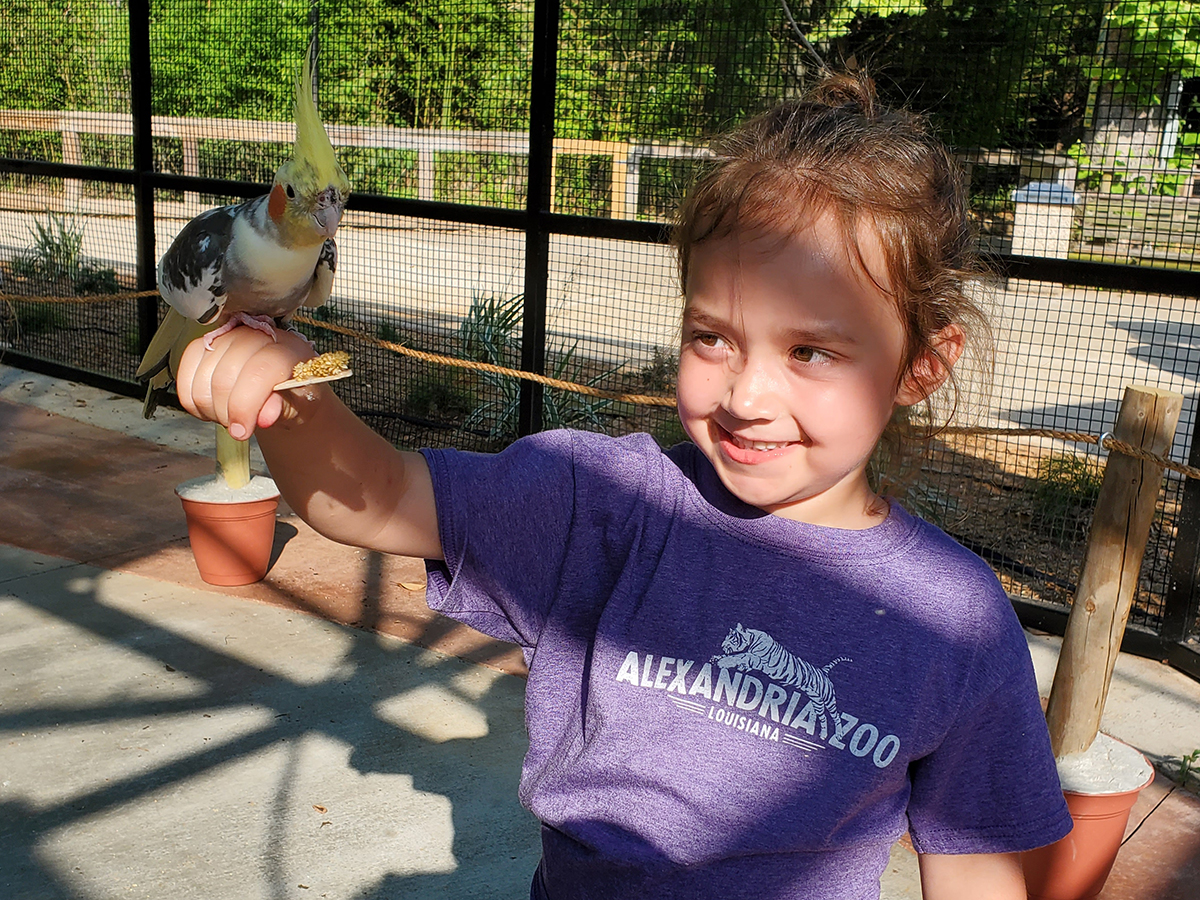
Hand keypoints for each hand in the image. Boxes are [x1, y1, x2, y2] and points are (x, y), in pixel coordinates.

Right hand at [175, 325, 315, 438]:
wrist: (282, 382)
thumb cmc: (294, 393)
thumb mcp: (301, 405)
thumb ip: (284, 409)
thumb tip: (265, 418)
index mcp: (286, 350)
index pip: (258, 372)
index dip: (245, 406)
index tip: (241, 432)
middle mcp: (254, 337)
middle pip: (224, 379)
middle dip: (228, 414)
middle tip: (240, 425)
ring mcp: (226, 339)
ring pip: (202, 382)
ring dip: (211, 409)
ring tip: (230, 415)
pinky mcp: (202, 346)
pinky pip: (184, 378)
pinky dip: (194, 402)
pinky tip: (213, 406)